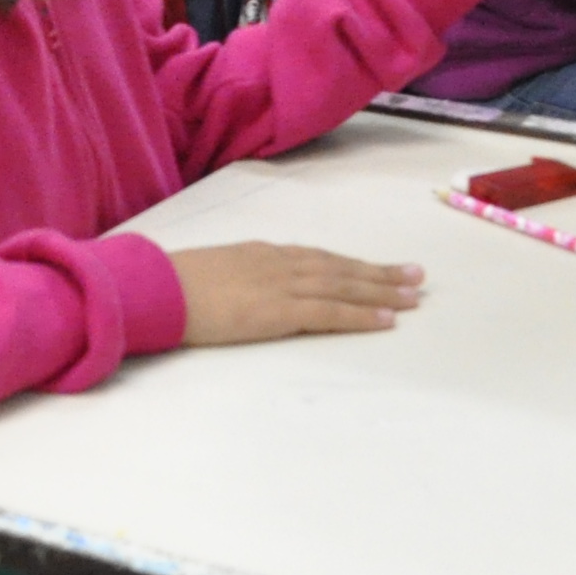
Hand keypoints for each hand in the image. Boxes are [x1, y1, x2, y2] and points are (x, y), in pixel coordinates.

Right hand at [171, 241, 423, 344]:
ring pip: (343, 286)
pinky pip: (329, 312)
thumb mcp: (216, 272)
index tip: (380, 268)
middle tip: (417, 276)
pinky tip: (384, 319)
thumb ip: (242, 276)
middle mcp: (280, 263)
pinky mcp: (279, 311)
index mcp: (264, 254)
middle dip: (380, 273)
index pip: (319, 258)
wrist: (158, 289)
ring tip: (413, 296)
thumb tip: (254, 288)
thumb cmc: (175, 285)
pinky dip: (359, 314)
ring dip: (381, 291)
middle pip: (340, 267)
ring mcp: (281, 285)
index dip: (353, 264)